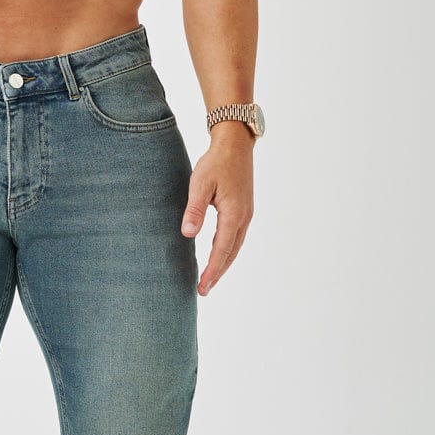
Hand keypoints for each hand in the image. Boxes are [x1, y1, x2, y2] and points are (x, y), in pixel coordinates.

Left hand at [180, 132, 254, 296]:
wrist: (235, 144)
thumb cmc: (216, 162)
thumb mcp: (200, 184)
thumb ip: (194, 210)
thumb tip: (188, 234)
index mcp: (234, 214)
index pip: (221, 250)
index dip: (211, 270)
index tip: (202, 287)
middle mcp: (244, 217)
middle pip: (231, 253)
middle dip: (218, 273)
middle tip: (204, 290)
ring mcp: (246, 214)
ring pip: (235, 246)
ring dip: (223, 263)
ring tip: (211, 278)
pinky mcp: (244, 209)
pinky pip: (236, 237)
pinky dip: (227, 251)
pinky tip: (218, 255)